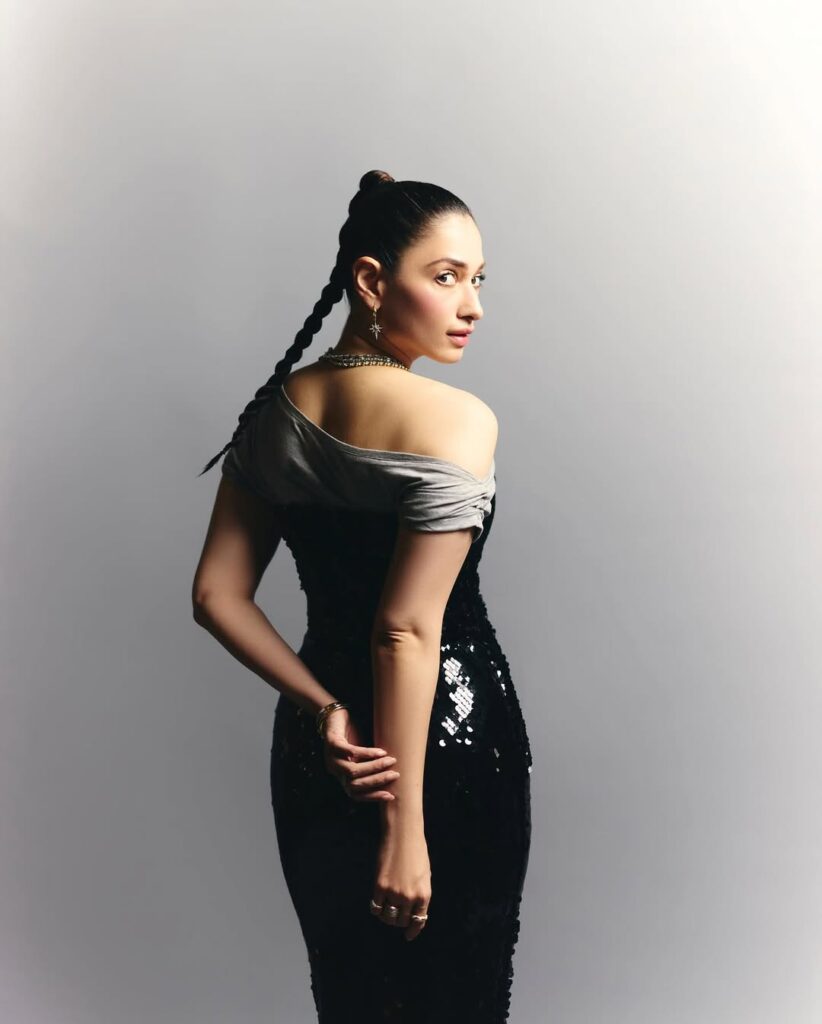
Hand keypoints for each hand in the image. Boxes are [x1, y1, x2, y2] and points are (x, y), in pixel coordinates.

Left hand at [321, 706, 400, 802]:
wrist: (335, 716)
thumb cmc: (351, 737)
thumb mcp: (362, 755)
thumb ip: (372, 764)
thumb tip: (396, 772)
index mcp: (342, 776)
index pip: (356, 794)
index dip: (372, 796)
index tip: (390, 796)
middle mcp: (335, 770)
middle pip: (354, 785)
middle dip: (376, 781)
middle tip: (395, 775)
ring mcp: (331, 758)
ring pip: (352, 771)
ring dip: (374, 767)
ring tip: (390, 761)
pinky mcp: (331, 743)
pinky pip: (349, 752)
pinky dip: (366, 753)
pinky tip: (380, 751)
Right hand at [371, 821, 430, 941]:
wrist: (403, 834)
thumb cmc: (416, 852)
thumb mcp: (424, 875)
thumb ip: (420, 894)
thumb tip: (414, 913)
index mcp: (424, 895)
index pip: (418, 922)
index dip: (412, 931)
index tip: (408, 936)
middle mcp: (410, 897)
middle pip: (401, 921)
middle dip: (399, 921)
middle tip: (396, 916)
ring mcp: (394, 893)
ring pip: (388, 917)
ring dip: (387, 917)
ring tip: (387, 911)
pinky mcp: (380, 886)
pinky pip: (376, 907)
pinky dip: (377, 908)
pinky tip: (378, 904)